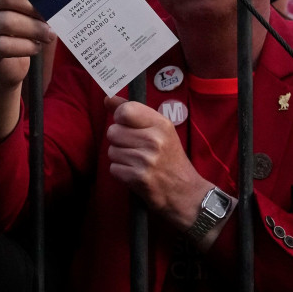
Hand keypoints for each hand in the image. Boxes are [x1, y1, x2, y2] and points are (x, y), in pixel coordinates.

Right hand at [0, 0, 54, 87]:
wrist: (5, 64)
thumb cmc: (19, 29)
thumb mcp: (24, 8)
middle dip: (33, 7)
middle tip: (52, 17)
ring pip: (6, 22)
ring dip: (34, 28)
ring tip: (50, 34)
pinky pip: (4, 45)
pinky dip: (26, 46)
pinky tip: (36, 47)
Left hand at [104, 96, 211, 230]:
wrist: (185, 193)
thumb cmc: (171, 158)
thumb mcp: (160, 130)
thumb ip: (133, 112)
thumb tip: (107, 98)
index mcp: (161, 124)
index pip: (125, 111)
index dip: (120, 118)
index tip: (127, 125)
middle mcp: (154, 140)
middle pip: (113, 131)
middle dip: (119, 140)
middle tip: (135, 148)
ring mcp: (146, 160)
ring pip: (111, 150)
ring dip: (120, 158)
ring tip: (136, 162)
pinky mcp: (138, 178)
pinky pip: (113, 168)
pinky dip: (121, 172)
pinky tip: (135, 174)